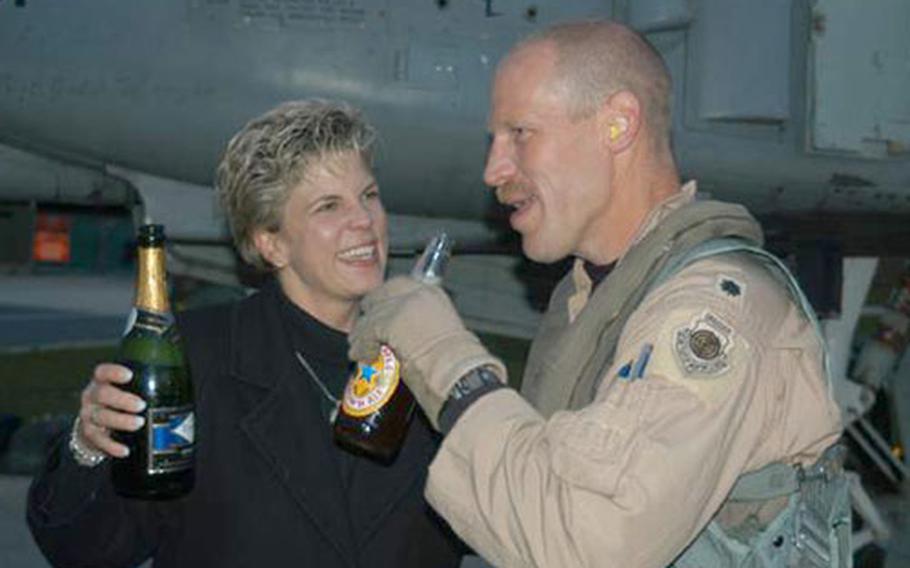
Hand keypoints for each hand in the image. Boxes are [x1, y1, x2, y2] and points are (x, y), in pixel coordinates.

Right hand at [76, 363, 145, 457]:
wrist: (95, 428)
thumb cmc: (118, 404)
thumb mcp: (126, 392)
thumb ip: (143, 386)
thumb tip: (178, 384)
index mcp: (102, 382)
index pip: (103, 372)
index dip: (114, 372)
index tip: (129, 375)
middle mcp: (92, 397)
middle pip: (102, 394)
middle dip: (122, 400)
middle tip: (141, 405)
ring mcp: (89, 415)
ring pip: (101, 416)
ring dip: (121, 421)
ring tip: (139, 423)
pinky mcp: (89, 434)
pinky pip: (99, 440)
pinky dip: (112, 446)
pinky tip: (125, 450)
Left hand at [349, 276, 505, 428]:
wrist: (460, 374)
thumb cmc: (459, 364)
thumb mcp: (445, 333)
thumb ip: (425, 324)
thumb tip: (408, 334)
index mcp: (434, 293)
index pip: (400, 285)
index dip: (388, 301)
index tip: (381, 313)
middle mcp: (418, 293)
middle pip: (381, 294)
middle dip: (373, 312)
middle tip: (367, 330)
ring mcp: (402, 306)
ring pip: (370, 314)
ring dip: (363, 332)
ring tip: (360, 348)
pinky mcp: (389, 322)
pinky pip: (366, 333)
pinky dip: (361, 347)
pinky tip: (362, 357)